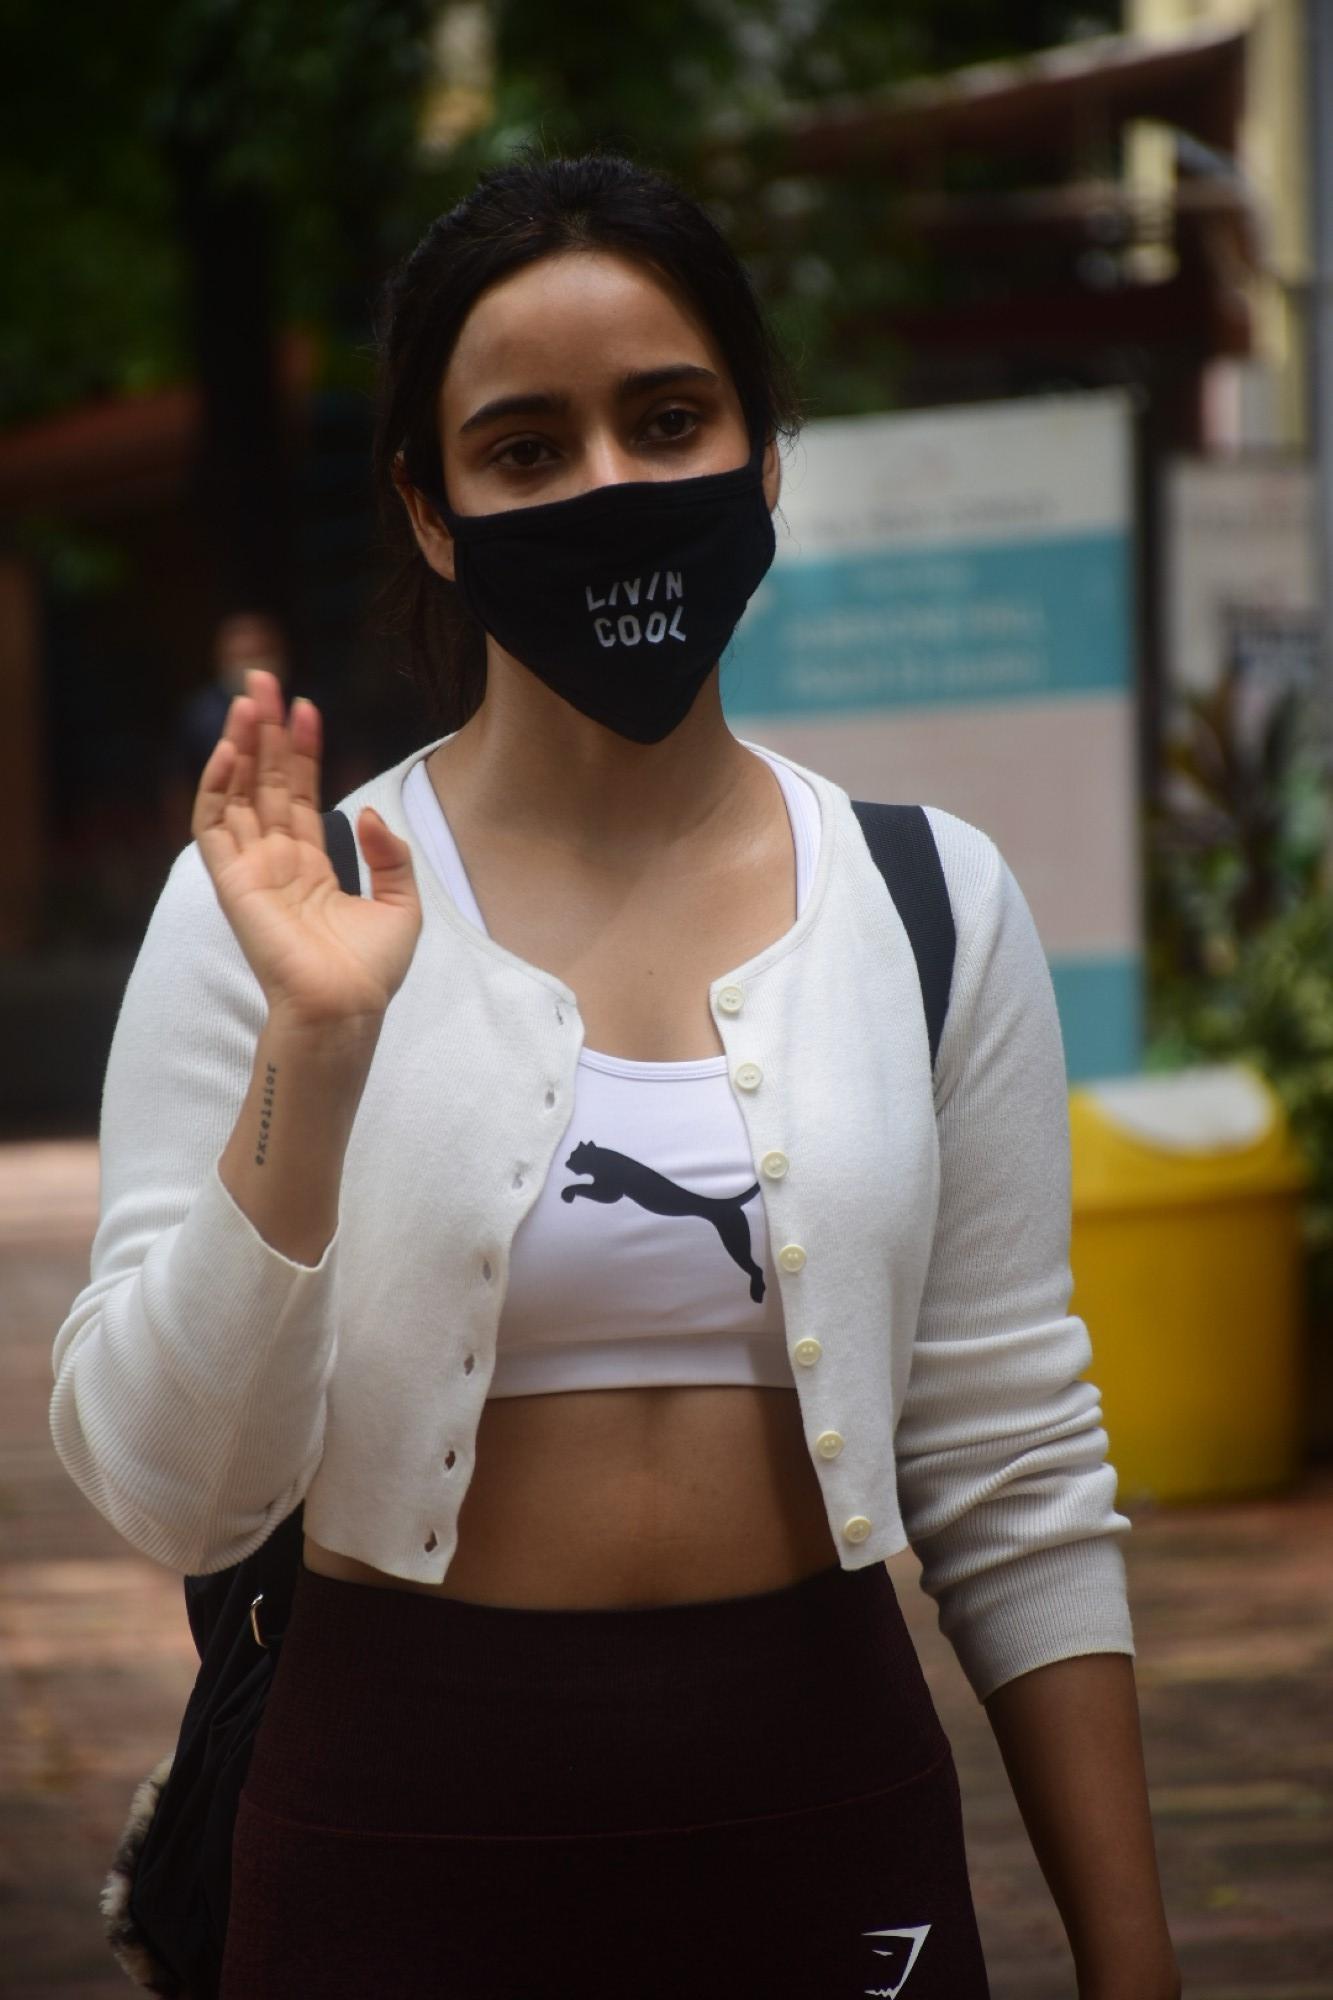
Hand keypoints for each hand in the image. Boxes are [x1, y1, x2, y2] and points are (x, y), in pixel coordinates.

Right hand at [192, 669, 421, 1031]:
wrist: (346, 1007)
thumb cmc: (370, 971)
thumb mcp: (400, 904)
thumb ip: (390, 854)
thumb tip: (366, 812)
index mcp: (310, 866)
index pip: (298, 793)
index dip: (302, 750)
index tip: (307, 707)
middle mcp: (276, 862)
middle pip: (262, 781)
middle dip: (263, 730)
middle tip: (263, 679)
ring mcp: (251, 869)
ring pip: (236, 792)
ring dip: (239, 744)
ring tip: (247, 698)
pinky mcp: (232, 882)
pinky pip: (213, 826)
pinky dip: (215, 786)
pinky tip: (230, 750)